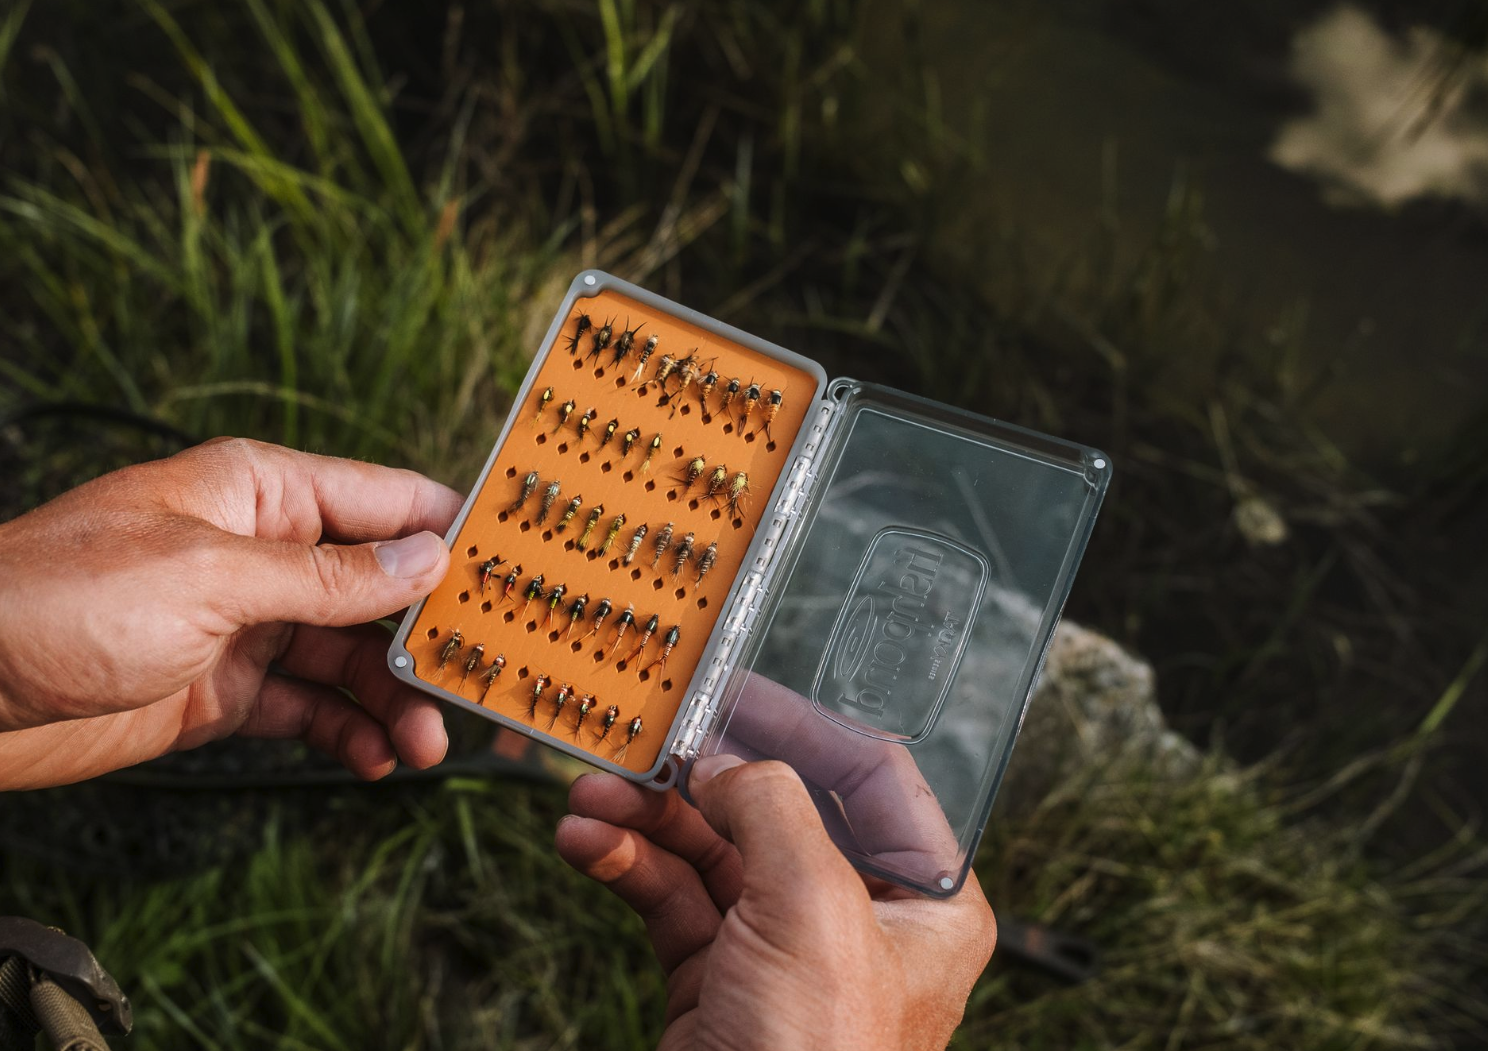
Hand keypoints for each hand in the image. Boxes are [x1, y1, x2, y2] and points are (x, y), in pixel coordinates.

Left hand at [0, 438, 460, 788]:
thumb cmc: (58, 600)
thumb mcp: (210, 577)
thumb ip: (330, 575)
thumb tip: (431, 556)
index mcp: (263, 493)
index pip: (389, 502)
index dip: (458, 534)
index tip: (525, 572)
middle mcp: (266, 553)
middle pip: (385, 589)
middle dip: (434, 639)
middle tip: (483, 687)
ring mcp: (250, 623)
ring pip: (355, 657)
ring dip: (396, 700)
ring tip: (424, 747)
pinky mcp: (229, 688)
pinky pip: (313, 708)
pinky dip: (348, 733)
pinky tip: (374, 761)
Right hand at [556, 757, 995, 1050]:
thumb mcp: (814, 911)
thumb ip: (776, 808)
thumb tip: (732, 763)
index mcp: (924, 900)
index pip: (872, 778)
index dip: (804, 726)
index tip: (738, 690)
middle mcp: (857, 918)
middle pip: (776, 809)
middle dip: (700, 777)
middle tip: (645, 742)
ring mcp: (783, 949)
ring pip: (711, 851)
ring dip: (647, 818)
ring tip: (589, 796)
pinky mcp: (719, 980)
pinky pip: (671, 900)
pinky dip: (628, 866)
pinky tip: (585, 843)